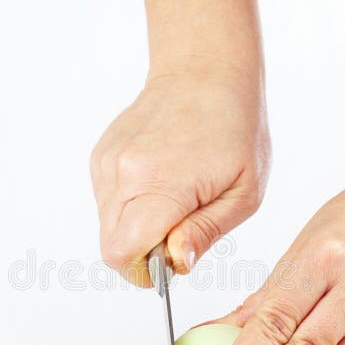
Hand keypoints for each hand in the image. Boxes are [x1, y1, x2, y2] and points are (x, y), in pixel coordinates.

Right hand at [90, 69, 269, 285]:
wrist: (204, 72)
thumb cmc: (235, 130)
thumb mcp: (243, 193)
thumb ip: (205, 233)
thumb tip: (176, 263)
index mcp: (160, 185)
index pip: (123, 254)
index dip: (145, 272)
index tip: (170, 262)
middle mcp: (122, 174)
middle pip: (111, 245)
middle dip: (142, 253)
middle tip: (179, 230)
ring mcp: (107, 163)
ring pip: (107, 225)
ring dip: (136, 228)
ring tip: (174, 199)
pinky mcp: (101, 156)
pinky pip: (107, 201)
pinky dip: (130, 205)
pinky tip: (159, 180)